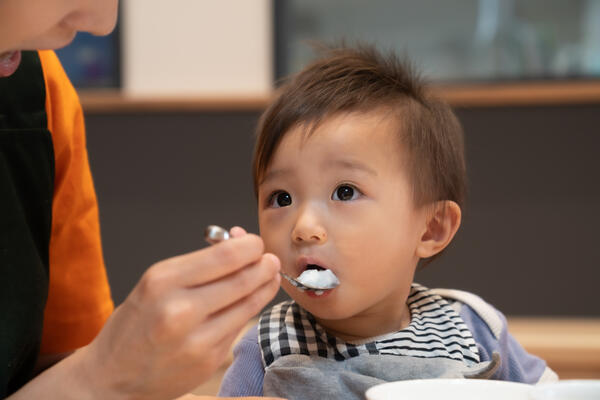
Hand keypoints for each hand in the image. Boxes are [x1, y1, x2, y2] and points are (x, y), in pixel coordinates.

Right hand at [76, 227, 279, 399]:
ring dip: (266, 286)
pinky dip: (250, 310)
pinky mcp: (209, 360)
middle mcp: (179, 311)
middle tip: (270, 260)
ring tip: (269, 276)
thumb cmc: (135, 324)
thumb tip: (240, 241)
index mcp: (162, 282)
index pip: (225, 256)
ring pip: (249, 304)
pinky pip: (240, 326)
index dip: (250, 246)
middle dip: (265, 264)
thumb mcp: (156, 281)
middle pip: (244, 279)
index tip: (254, 243)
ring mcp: (197, 340)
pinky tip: (249, 302)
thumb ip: (200, 263)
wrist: (112, 376)